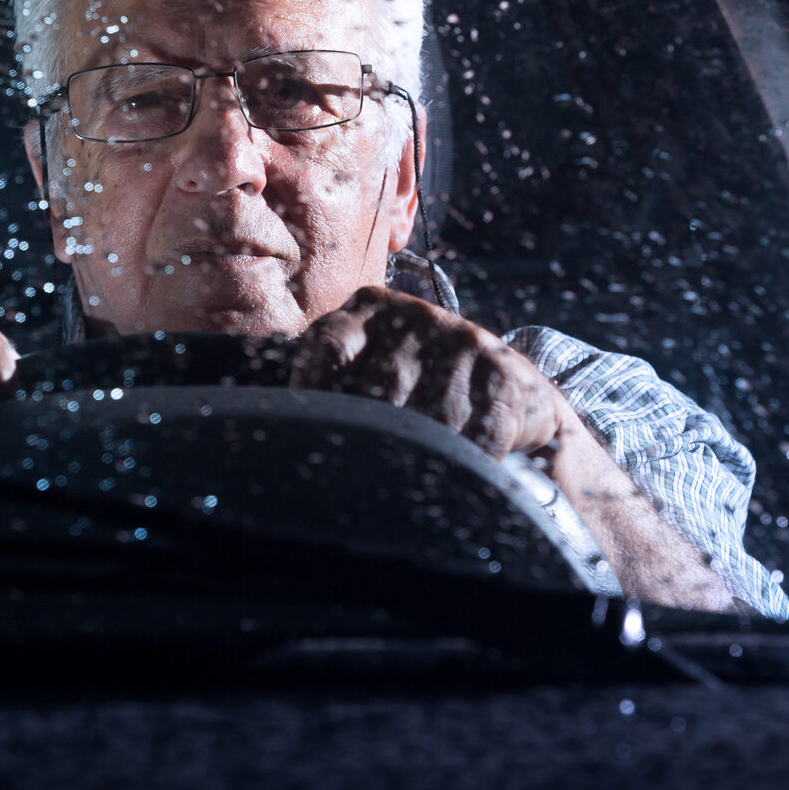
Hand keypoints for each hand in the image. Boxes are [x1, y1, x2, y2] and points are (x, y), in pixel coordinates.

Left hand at [290, 285, 737, 609]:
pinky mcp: (506, 374)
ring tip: (419, 480)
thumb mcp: (377, 378)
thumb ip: (331, 391)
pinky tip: (466, 473)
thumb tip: (266, 438)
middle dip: (371, 441)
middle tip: (366, 478)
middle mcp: (414, 315)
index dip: (312, 397)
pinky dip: (468, 463)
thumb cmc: (425, 399)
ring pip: (427, 420)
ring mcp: (463, 341)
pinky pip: (478, 435)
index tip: (307, 441)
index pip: (325, 348)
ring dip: (423, 459)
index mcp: (368, 309)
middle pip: (376, 390)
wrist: (522, 406)